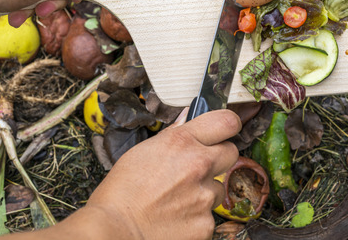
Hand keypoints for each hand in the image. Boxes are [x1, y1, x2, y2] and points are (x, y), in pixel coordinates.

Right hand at [82, 110, 240, 239]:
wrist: (116, 229)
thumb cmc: (122, 192)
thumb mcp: (143, 151)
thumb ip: (174, 135)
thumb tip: (188, 119)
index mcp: (182, 142)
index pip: (227, 121)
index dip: (227, 125)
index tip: (225, 130)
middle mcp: (198, 165)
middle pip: (231, 152)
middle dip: (218, 158)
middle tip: (198, 167)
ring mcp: (205, 196)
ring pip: (218, 188)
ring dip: (204, 191)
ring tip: (177, 198)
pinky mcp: (206, 223)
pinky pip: (209, 215)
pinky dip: (196, 216)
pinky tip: (176, 216)